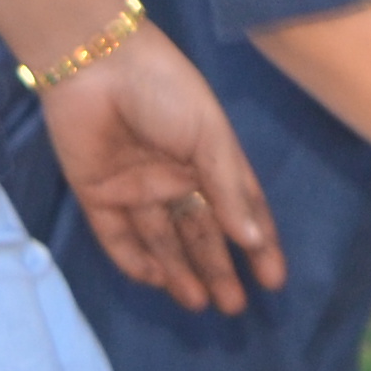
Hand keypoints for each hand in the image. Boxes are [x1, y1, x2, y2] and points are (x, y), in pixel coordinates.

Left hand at [40, 23, 286, 314]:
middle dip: (218, 268)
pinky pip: (118, 237)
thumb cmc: (165, 89)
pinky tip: (157, 281)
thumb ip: (228, 189)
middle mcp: (174, 177)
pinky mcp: (97, 194)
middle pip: (200, 233)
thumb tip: (254, 239)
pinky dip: (135, 260)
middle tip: (235, 307)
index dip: (258, 243)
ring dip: (181, 272)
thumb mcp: (209, 135)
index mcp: (208, 157)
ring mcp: (135, 188)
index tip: (274, 279)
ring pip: (162, 241)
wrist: (96, 62)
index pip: (239, 210)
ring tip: (200, 304)